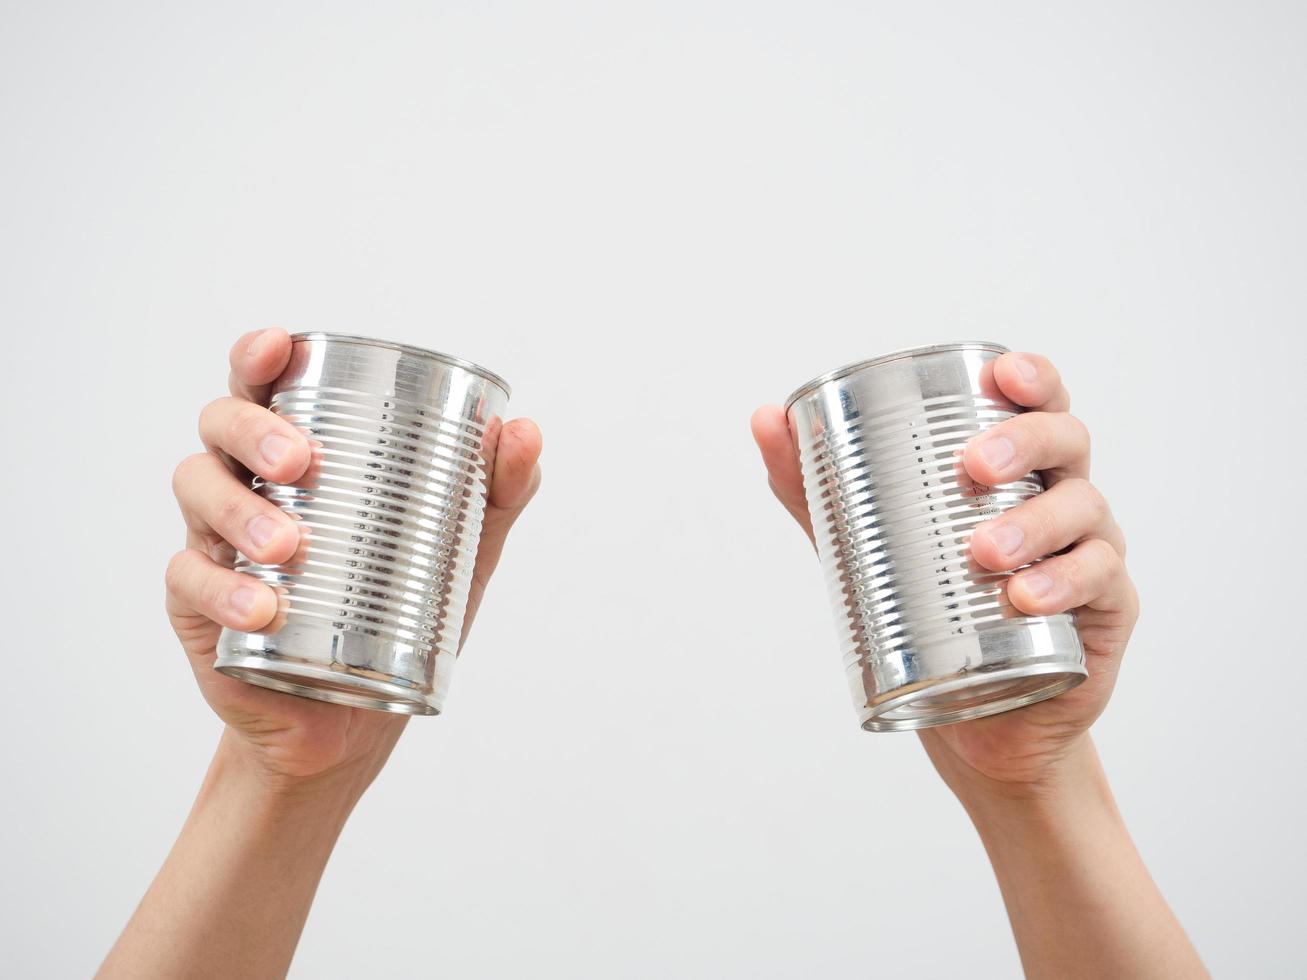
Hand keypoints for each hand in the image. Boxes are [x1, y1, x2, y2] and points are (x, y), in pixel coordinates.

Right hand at [166, 328, 541, 788]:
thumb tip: (525, 430)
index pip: (264, 387)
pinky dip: (222, 591)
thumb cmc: (403, 613)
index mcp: (298, 455)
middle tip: (299, 462)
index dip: (257, 356)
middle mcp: (248, 484)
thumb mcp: (460, 551)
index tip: (276, 347)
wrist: (353, 719)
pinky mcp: (197, 607)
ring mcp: (216, 542)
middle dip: (252, 430)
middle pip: (221, 425)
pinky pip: (189, 581)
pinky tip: (263, 610)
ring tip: (288, 547)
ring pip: (198, 491)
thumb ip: (497, 492)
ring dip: (238, 511)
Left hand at [752, 351, 1137, 797]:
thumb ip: (815, 486)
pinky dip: (1065, 583)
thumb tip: (765, 418)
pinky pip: (1099, 581)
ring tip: (983, 552)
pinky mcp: (1104, 609)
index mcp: (1015, 468)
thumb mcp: (863, 545)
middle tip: (972, 466)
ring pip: (1082, 510)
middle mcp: (1060, 497)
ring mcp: (1090, 550)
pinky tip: (1024, 598)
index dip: (1033, 377)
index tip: (1003, 374)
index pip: (1037, 404)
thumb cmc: (924, 611)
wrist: (972, 717)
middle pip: (1066, 442)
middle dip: (1024, 442)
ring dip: (1034, 523)